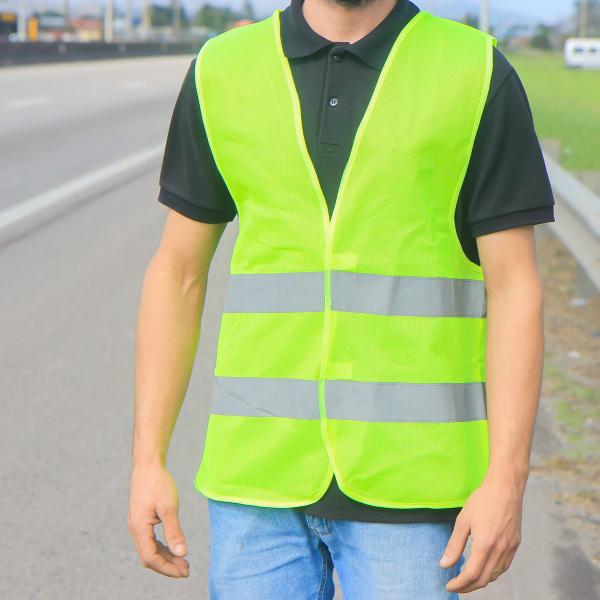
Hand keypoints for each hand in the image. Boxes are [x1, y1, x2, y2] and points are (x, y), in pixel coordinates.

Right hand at [127, 463, 189, 577]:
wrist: (148, 464)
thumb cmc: (158, 483)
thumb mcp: (169, 507)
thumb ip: (174, 531)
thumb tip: (181, 553)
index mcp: (139, 528)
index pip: (150, 558)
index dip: (167, 568)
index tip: (183, 571)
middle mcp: (135, 529)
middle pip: (148, 557)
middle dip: (167, 565)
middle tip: (186, 569)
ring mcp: (137, 523)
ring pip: (149, 548)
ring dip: (165, 556)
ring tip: (182, 561)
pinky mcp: (141, 518)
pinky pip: (149, 539)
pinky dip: (161, 546)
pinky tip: (173, 546)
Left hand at [439, 473, 523, 592]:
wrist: (505, 487)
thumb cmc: (482, 500)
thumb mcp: (463, 521)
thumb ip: (454, 545)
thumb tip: (444, 564)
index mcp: (485, 545)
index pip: (471, 574)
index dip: (459, 584)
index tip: (449, 585)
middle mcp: (500, 550)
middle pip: (484, 579)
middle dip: (468, 586)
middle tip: (455, 585)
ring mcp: (510, 548)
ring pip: (495, 575)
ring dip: (480, 580)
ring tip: (467, 578)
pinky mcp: (515, 544)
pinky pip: (504, 566)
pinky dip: (492, 572)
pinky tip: (483, 567)